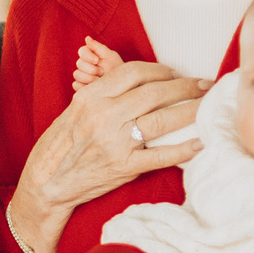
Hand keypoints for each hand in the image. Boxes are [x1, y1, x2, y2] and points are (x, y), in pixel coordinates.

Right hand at [8, 62, 207, 252]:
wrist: (46, 183)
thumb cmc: (60, 145)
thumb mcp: (76, 110)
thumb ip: (105, 94)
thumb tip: (141, 83)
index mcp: (91, 97)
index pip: (134, 72)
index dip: (161, 70)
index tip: (174, 73)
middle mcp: (104, 116)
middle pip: (155, 92)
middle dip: (185, 86)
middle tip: (203, 85)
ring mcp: (115, 142)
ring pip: (163, 119)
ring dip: (191, 110)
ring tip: (207, 105)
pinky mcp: (124, 167)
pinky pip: (161, 155)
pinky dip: (184, 149)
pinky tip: (200, 142)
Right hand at [71, 36, 127, 93]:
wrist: (121, 83)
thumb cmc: (116, 67)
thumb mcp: (110, 55)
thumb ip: (98, 47)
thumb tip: (87, 38)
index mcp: (90, 55)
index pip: (82, 51)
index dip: (87, 56)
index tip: (97, 60)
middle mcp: (84, 64)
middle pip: (79, 64)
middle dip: (91, 69)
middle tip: (102, 72)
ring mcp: (81, 76)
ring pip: (77, 75)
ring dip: (88, 78)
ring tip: (99, 80)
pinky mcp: (80, 86)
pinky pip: (76, 85)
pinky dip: (83, 86)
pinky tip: (93, 86)